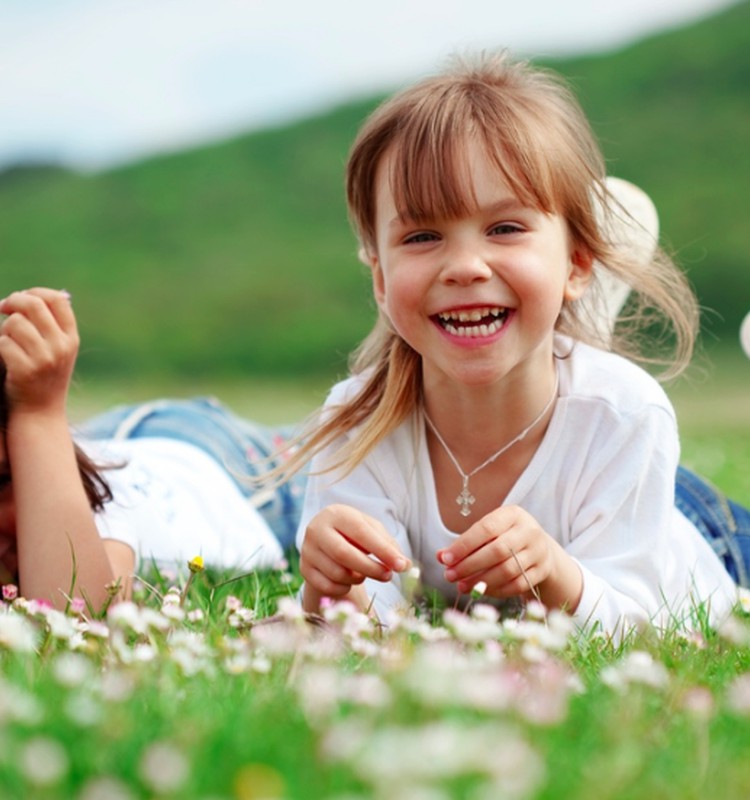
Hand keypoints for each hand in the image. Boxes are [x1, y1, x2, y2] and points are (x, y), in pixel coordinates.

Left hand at [0, 288, 77, 414]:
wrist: (40, 412)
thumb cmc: (44, 376)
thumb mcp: (58, 350)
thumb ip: (50, 325)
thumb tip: (27, 295)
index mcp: (71, 338)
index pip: (57, 300)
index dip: (36, 292)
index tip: (21, 299)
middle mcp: (61, 346)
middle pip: (33, 304)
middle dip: (13, 301)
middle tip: (2, 308)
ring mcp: (45, 358)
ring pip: (15, 323)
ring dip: (4, 329)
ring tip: (6, 341)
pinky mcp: (25, 369)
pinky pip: (3, 342)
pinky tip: (4, 357)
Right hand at [300, 504, 410, 610]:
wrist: (326, 538)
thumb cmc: (354, 533)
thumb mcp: (371, 531)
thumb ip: (389, 546)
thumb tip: (406, 566)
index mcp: (336, 514)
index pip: (362, 533)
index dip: (383, 551)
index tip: (401, 566)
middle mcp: (317, 529)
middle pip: (345, 555)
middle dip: (371, 569)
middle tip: (388, 576)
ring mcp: (307, 550)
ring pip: (337, 573)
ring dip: (358, 578)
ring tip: (364, 572)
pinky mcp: (304, 569)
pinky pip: (328, 586)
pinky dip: (344, 588)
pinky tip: (349, 580)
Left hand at [436, 504, 582, 610]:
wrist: (540, 548)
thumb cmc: (505, 537)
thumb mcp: (488, 533)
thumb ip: (465, 543)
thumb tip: (440, 556)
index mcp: (513, 514)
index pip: (486, 529)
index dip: (464, 545)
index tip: (445, 559)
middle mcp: (529, 531)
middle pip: (497, 551)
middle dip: (470, 566)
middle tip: (450, 576)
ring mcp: (538, 552)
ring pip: (507, 570)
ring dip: (481, 581)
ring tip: (461, 586)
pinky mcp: (542, 571)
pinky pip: (517, 585)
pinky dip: (496, 590)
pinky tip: (481, 591)